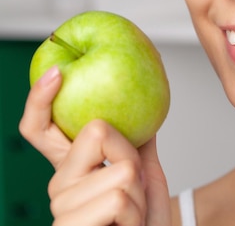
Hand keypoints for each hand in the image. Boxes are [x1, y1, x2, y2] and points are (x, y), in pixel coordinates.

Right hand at [19, 66, 171, 225]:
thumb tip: (146, 107)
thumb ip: (137, 144)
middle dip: (132, 157)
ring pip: (119, 170)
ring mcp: (61, 211)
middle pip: (99, 132)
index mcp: (70, 169)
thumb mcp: (145, 176)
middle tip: (133, 186)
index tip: (56, 73)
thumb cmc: (144, 221)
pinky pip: (117, 199)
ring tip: (132, 214)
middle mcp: (58, 186)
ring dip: (140, 194)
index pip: (38, 129)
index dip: (40, 99)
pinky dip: (136, 213)